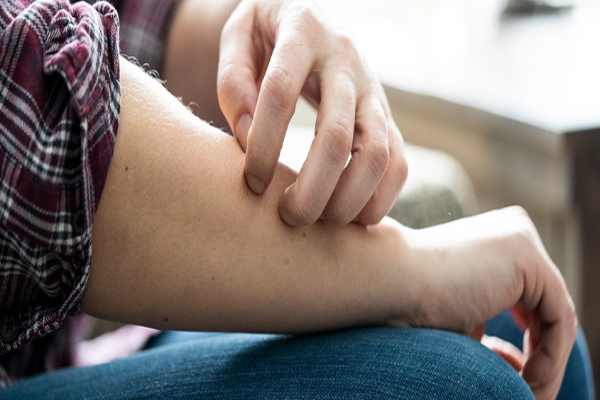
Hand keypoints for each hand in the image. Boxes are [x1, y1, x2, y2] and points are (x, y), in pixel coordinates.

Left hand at [218, 0, 407, 225]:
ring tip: (316, 223)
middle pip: (337, 135)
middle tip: (287, 217)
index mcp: (303, 32)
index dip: (264, 144)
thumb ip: (234, 80)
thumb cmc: (269, 32)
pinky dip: (379, 200)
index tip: (251, 182)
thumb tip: (246, 136)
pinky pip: (398, 163)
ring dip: (348, 201)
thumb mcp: (240, 35)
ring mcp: (373, 91)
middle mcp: (346, 61)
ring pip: (377, 155)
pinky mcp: (387, 116)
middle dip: (312, 189)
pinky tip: (349, 219)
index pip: (280, 92)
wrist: (317, 16)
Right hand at [405, 207, 576, 398]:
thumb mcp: (462, 316)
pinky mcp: (527, 255)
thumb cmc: (409, 302)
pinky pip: (557, 316)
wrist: (386, 282)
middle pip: (546, 304)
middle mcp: (513, 231)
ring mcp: (521, 238)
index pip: (532, 296)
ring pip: (556, 314)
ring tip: (526, 392)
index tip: (515, 373)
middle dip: (540, 352)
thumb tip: (517, 362)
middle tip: (528, 389)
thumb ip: (489, 324)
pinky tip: (527, 379)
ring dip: (546, 362)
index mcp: (495, 240)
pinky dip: (549, 356)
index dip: (532, 340)